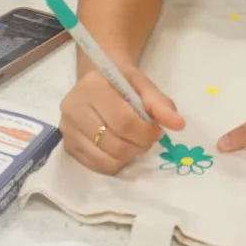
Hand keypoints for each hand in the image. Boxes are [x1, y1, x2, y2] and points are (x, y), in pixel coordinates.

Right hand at [60, 66, 184, 174]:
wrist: (97, 80)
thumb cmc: (121, 82)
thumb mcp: (143, 85)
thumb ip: (160, 103)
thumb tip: (178, 124)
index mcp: (93, 86)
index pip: (123, 121)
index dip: (145, 132)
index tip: (156, 131)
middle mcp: (73, 107)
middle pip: (114, 142)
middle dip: (138, 145)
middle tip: (146, 138)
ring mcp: (67, 128)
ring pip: (105, 157)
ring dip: (128, 155)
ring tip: (133, 141)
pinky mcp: (68, 144)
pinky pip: (96, 165)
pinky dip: (114, 162)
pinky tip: (119, 148)